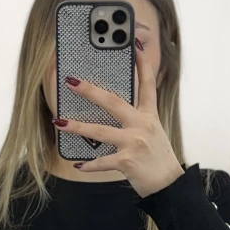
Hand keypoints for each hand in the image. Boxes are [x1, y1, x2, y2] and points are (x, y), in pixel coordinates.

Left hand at [57, 38, 184, 199]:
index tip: (133, 42)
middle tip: (71, 81)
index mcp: (150, 115)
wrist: (169, 186)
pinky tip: (78, 164)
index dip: (141, 62)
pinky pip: (102, 161)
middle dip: (90, 90)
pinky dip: (89, 164)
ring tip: (59, 122)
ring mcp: (135, 142)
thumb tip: (109, 108)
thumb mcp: (153, 132)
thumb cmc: (157, 158)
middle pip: (113, 101)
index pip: (147, 83)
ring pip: (100, 131)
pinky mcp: (127, 161)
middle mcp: (142, 125)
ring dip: (77, 126)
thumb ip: (136, 118)